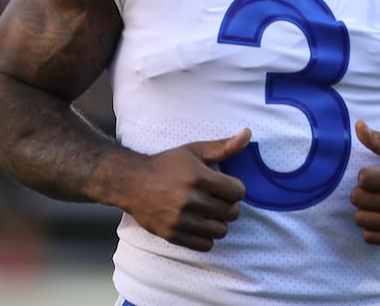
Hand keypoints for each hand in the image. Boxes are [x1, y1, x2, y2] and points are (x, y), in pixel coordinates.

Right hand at [122, 129, 250, 251]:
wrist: (131, 183)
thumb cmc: (166, 165)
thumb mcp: (194, 150)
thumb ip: (224, 146)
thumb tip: (248, 134)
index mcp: (198, 177)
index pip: (238, 192)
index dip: (235, 188)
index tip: (226, 186)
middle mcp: (190, 200)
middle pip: (232, 213)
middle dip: (229, 205)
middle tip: (218, 199)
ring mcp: (181, 220)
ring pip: (221, 231)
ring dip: (219, 222)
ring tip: (209, 212)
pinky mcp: (173, 234)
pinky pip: (205, 245)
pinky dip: (206, 237)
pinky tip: (199, 224)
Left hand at [350, 119, 379, 245]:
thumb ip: (379, 139)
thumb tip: (358, 125)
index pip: (366, 179)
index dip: (364, 175)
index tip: (374, 173)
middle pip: (362, 200)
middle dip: (360, 192)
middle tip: (370, 189)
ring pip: (363, 220)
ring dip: (362, 210)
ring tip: (373, 203)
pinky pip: (371, 237)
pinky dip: (369, 227)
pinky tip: (378, 216)